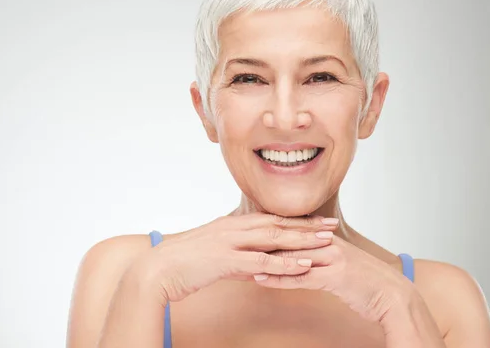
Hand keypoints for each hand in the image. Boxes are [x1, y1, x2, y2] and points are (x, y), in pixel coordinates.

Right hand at [137, 214, 339, 302]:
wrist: (158, 270)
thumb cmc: (183, 263)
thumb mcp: (215, 256)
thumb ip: (238, 259)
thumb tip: (257, 268)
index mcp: (231, 225)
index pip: (270, 219)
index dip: (296, 220)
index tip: (317, 221)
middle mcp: (234, 229)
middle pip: (277, 224)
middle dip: (306, 226)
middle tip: (331, 226)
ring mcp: (230, 242)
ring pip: (273, 239)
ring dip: (302, 240)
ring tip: (326, 242)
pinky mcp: (225, 260)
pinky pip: (261, 261)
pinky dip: (284, 263)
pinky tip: (303, 264)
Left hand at [254, 235, 414, 323]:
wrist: (392, 294)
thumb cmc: (366, 280)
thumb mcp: (342, 262)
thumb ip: (321, 255)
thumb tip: (301, 255)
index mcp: (328, 238)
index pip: (292, 230)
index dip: (268, 231)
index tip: (246, 232)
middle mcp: (328, 243)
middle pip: (288, 238)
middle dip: (261, 241)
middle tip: (236, 242)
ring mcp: (332, 258)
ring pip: (291, 256)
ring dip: (264, 259)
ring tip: (240, 260)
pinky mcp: (335, 276)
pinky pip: (301, 277)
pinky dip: (279, 278)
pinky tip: (261, 279)